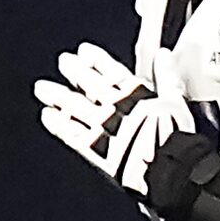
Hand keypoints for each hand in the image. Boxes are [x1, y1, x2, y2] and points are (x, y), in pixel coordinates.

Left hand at [35, 43, 174, 196]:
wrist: (169, 169)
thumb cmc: (175, 138)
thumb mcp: (176, 101)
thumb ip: (167, 77)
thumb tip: (164, 56)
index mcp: (136, 95)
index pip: (112, 73)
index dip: (97, 61)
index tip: (84, 51)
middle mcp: (115, 108)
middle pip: (90, 86)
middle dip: (75, 72)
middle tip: (63, 61)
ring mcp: (102, 128)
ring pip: (75, 107)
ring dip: (58, 96)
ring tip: (42, 88)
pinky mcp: (94, 150)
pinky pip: (71, 134)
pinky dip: (58, 125)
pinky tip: (47, 115)